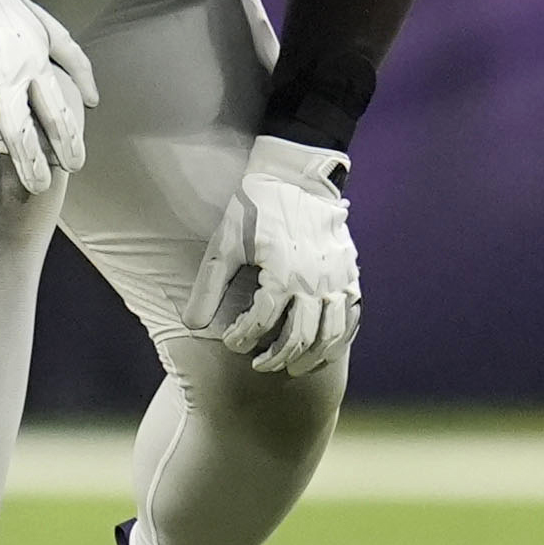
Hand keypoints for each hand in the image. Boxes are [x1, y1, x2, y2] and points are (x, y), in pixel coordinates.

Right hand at [0, 0, 96, 204]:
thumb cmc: (10, 11)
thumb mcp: (52, 30)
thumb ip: (76, 64)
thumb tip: (93, 101)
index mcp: (33, 65)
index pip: (56, 111)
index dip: (68, 141)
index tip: (74, 165)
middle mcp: (2, 77)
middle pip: (18, 128)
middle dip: (29, 163)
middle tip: (38, 189)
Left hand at [188, 136, 360, 375]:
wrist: (297, 178)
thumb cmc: (256, 209)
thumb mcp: (225, 243)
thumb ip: (208, 287)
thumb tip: (192, 326)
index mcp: (282, 274)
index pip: (261, 323)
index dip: (242, 339)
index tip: (232, 342)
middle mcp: (315, 282)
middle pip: (298, 338)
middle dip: (275, 357)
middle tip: (259, 364)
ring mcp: (337, 280)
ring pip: (330, 335)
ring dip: (310, 357)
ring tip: (292, 366)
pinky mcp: (350, 275)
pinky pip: (351, 317)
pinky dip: (339, 339)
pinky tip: (324, 348)